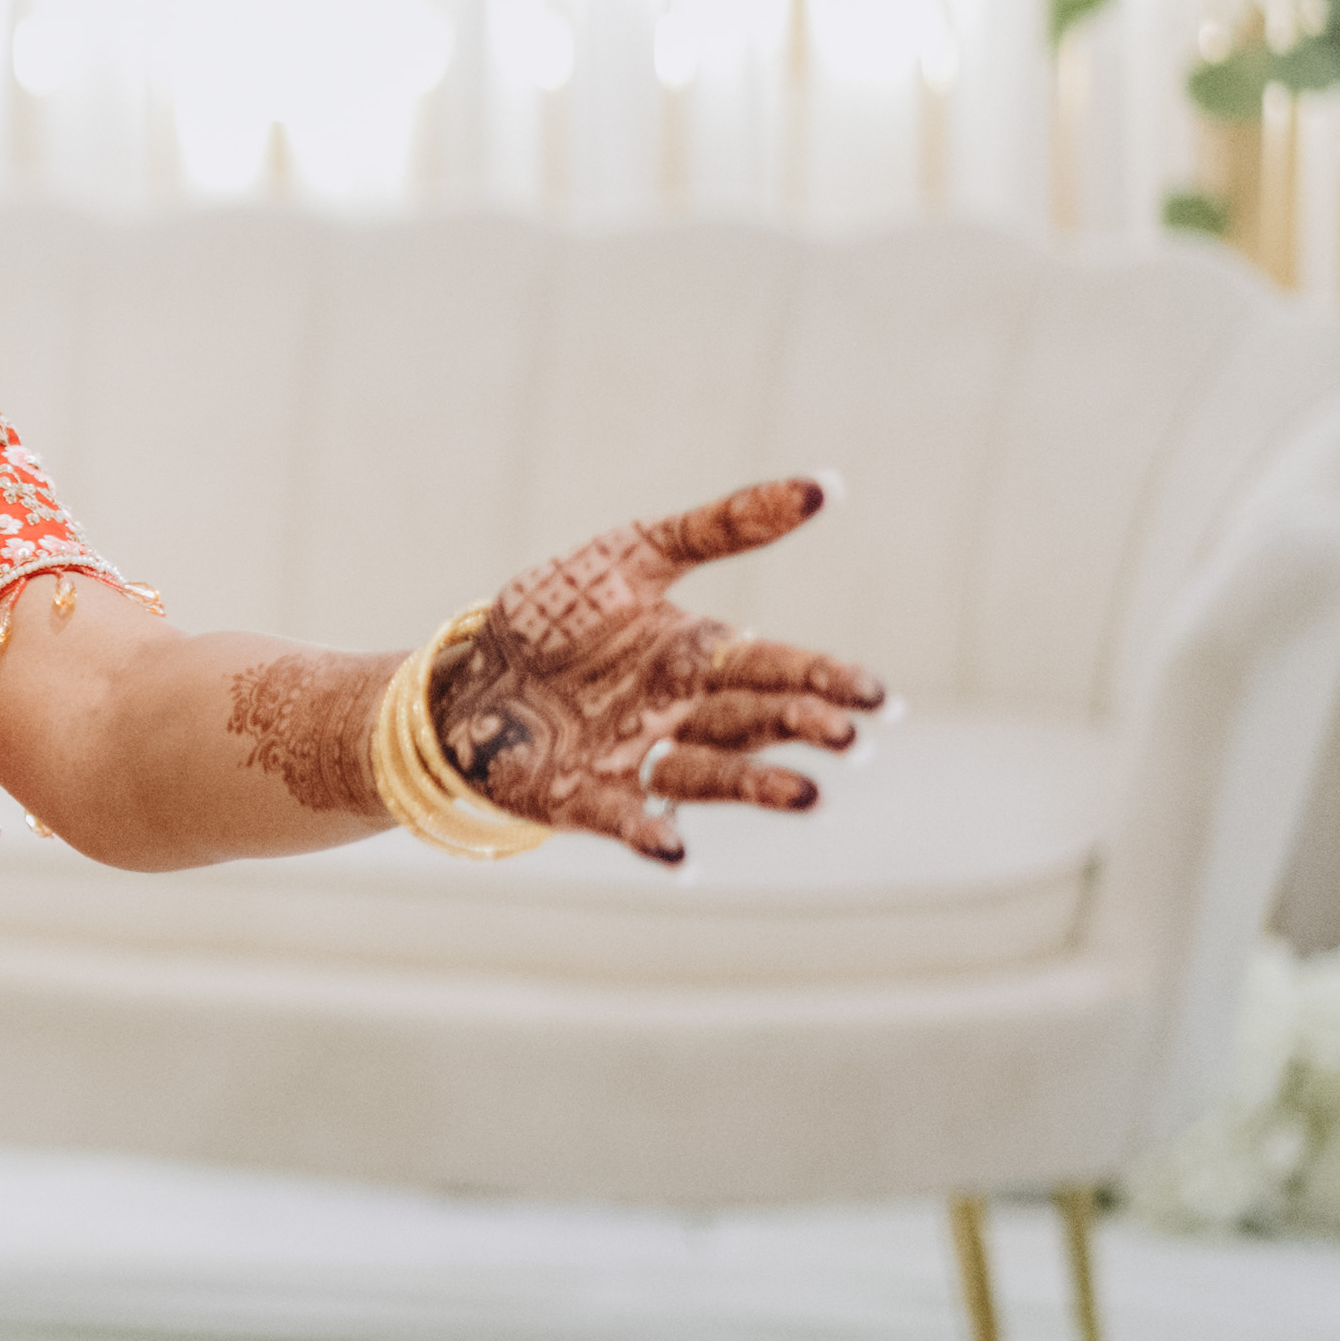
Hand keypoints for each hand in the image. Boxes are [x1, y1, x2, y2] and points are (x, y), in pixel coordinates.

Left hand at [433, 476, 892, 865]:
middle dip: (801, 730)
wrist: (462, 670)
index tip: (877, 699)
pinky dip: (651, 834)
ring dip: (755, 785)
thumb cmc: (558, 613)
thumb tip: (826, 487)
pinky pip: (622, 818)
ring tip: (808, 796)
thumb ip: (720, 527)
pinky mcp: (580, 796)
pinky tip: (677, 853)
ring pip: (706, 773)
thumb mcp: (635, 555)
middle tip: (849, 739)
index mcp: (697, 654)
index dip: (826, 682)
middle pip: (751, 721)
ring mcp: (633, 757)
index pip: (775, 667)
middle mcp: (677, 712)